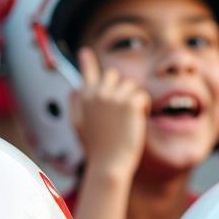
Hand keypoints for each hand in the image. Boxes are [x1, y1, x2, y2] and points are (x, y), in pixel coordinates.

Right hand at [71, 47, 149, 175]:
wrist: (108, 165)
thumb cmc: (96, 150)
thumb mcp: (79, 127)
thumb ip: (76, 105)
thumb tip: (74, 89)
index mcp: (85, 98)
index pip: (87, 74)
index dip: (87, 63)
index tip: (86, 53)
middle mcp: (98, 93)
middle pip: (113, 75)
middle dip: (120, 88)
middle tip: (123, 111)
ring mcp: (114, 97)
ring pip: (130, 86)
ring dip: (133, 100)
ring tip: (129, 121)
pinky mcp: (130, 104)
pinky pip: (142, 96)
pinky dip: (143, 107)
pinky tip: (139, 120)